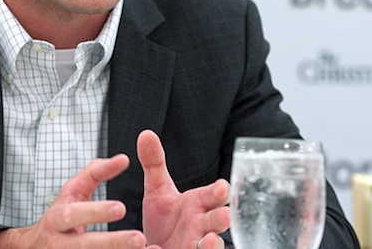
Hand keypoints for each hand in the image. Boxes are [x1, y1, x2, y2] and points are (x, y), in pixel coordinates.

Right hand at [0, 154, 147, 248]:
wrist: (35, 248)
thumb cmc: (61, 216)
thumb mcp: (72, 192)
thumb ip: (96, 172)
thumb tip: (123, 159)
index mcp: (57, 219)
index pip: (74, 214)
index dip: (96, 211)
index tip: (121, 207)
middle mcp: (59, 243)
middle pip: (85, 245)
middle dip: (112, 242)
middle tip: (139, 238)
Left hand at [138, 129, 230, 248]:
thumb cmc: (164, 220)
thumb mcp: (157, 190)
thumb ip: (154, 163)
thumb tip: (145, 133)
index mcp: (198, 204)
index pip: (212, 195)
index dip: (219, 192)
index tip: (223, 187)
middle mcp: (202, 226)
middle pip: (217, 221)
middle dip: (222, 219)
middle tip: (225, 216)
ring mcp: (197, 246)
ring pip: (210, 246)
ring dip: (212, 245)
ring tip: (212, 240)